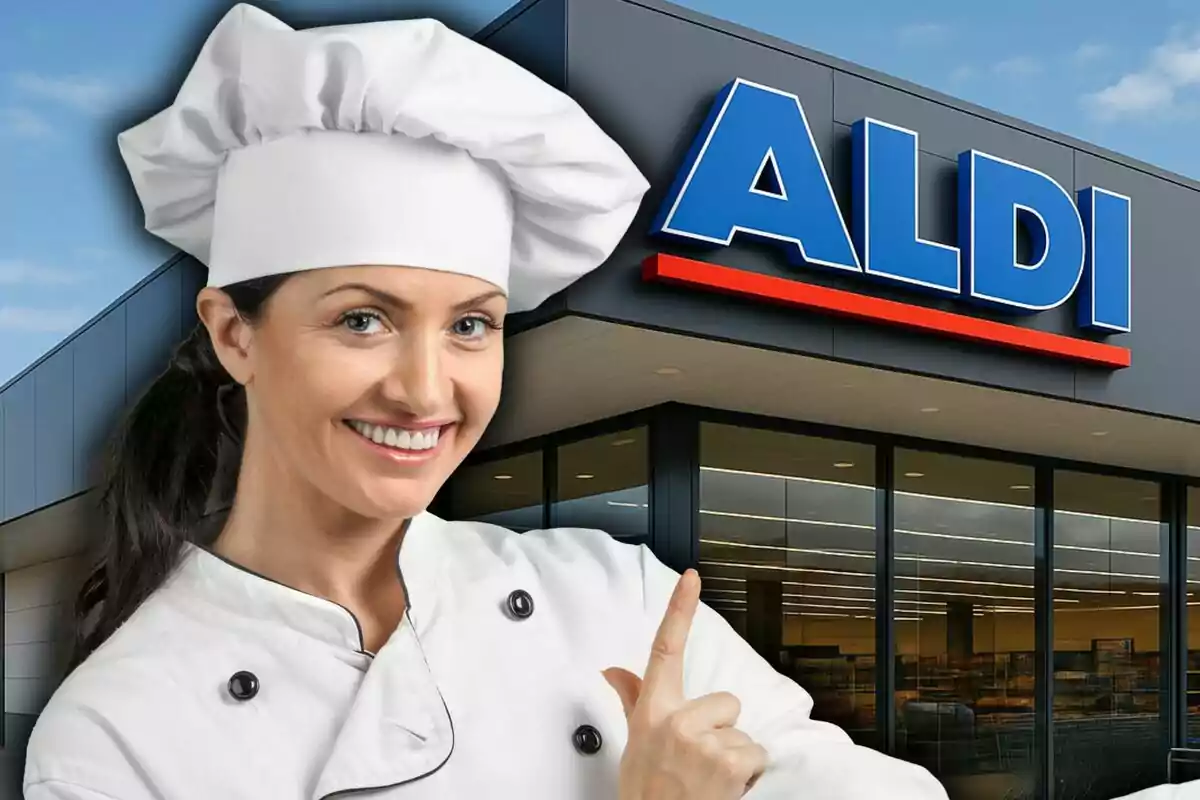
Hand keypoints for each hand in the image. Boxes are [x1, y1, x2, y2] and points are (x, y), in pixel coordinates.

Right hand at [603, 569, 767, 799]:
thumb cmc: (647, 790)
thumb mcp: (634, 743)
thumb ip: (631, 700)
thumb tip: (613, 671)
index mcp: (654, 710)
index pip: (665, 648)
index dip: (679, 609)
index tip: (692, 578)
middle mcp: (678, 720)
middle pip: (726, 701)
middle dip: (721, 729)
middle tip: (698, 759)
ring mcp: (705, 740)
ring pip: (742, 731)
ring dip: (733, 755)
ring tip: (707, 778)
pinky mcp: (729, 762)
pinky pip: (756, 753)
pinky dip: (747, 773)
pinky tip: (722, 788)